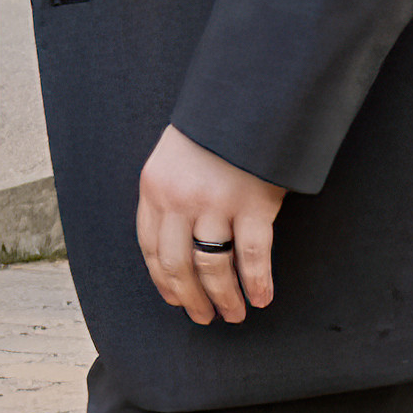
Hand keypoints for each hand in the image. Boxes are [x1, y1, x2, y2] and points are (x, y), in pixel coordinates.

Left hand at [135, 128, 288, 326]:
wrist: (250, 94)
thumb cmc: (215, 127)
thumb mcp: (175, 154)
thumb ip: (171, 192)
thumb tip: (178, 241)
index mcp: (154, 186)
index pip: (151, 246)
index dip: (162, 280)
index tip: (174, 299)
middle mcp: (179, 199)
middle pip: (177, 265)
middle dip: (190, 298)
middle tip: (203, 318)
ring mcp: (216, 202)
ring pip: (212, 267)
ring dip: (223, 297)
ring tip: (234, 314)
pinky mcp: (253, 204)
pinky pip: (253, 255)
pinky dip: (257, 281)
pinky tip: (261, 297)